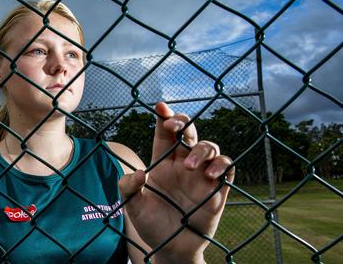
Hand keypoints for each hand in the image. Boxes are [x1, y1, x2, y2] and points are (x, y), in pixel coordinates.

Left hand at [118, 102, 234, 262]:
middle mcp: (183, 163)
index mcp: (162, 162)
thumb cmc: (151, 224)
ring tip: (190, 167)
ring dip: (201, 150)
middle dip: (183, 123)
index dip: (164, 117)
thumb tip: (140, 173)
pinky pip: (228, 168)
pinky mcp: (217, 189)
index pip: (164, 133)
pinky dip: (223, 165)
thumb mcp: (132, 206)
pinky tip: (211, 174)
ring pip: (210, 146)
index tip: (159, 107)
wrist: (171, 248)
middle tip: (174, 129)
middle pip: (189, 132)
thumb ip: (128, 188)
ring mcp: (202, 175)